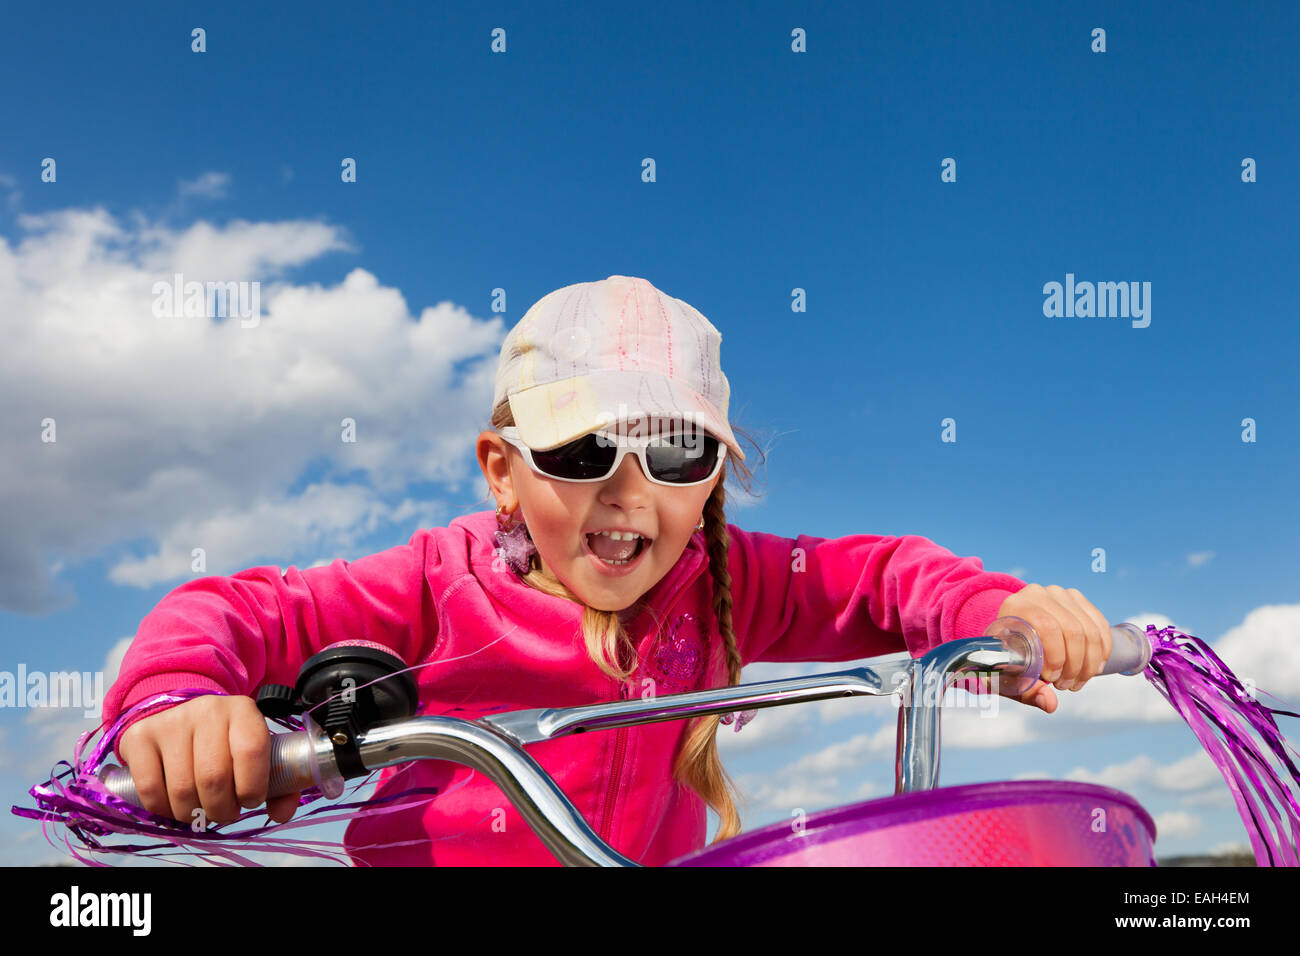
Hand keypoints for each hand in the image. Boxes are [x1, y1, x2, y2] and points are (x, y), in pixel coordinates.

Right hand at [117, 694, 301, 826]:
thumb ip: (279, 783)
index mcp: (243, 710)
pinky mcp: (141, 736)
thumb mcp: (257, 753)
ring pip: (182, 787)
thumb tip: (281, 813)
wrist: (183, 719)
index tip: (250, 801)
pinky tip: (174, 807)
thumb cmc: (226, 743)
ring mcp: (172, 721)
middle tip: (225, 813)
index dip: (252, 786)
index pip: (251, 750)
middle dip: (222, 809)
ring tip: (202, 812)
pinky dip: (164, 810)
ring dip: (193, 813)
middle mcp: (208, 710)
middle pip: (214, 776)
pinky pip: (150, 788)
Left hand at [996, 584, 1112, 713]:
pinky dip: (1102, 648)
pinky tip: (1095, 666)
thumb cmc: (1006, 657)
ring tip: (1078, 681)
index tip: (1052, 680)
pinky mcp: (1076, 599)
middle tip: (1067, 686)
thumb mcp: (1007, 676)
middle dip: (1075, 664)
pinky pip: (1099, 623)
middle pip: (1072, 629)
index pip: (1047, 627)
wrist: (1011, 634)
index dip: (1056, 657)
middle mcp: (1037, 594)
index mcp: (1015, 606)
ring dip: (1089, 661)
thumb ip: (1026, 690)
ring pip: (1088, 629)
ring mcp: (1059, 594)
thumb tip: (1050, 703)